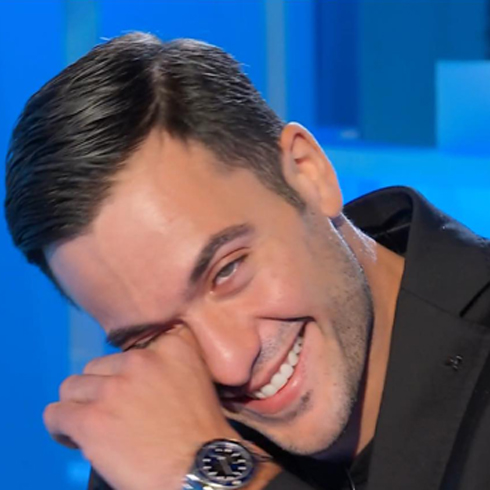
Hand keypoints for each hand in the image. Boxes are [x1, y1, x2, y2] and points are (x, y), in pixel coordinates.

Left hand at [43, 328, 241, 489]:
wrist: (200, 470)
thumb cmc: (203, 434)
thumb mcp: (198, 381)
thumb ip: (170, 366)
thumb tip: (140, 377)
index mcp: (170, 347)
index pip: (130, 350)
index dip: (126, 374)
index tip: (132, 393)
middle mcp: (139, 360)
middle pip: (97, 367)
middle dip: (101, 390)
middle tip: (112, 414)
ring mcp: (113, 388)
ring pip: (72, 387)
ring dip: (80, 406)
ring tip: (92, 427)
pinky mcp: (91, 418)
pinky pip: (55, 414)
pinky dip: (60, 427)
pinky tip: (74, 438)